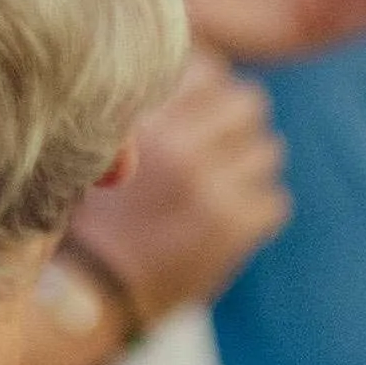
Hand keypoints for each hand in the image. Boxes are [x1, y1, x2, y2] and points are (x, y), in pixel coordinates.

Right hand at [72, 69, 289, 335]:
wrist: (90, 294)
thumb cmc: (90, 219)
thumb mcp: (99, 150)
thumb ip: (141, 114)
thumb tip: (196, 73)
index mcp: (146, 121)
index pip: (210, 70)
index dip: (209, 89)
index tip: (197, 112)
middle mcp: (181, 148)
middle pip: (249, 102)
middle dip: (237, 123)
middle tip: (218, 148)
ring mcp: (213, 190)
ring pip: (269, 150)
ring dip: (250, 167)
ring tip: (220, 188)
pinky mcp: (236, 231)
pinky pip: (275, 201)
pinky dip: (257, 211)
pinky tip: (226, 223)